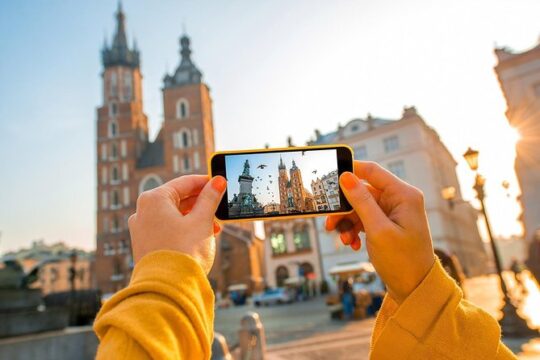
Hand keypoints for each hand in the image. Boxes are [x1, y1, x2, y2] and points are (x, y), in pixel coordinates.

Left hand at [128, 175, 226, 273]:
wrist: (168, 289)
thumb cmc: (184, 252)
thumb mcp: (202, 221)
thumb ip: (210, 198)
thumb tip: (218, 181)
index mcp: (154, 199)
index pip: (184, 183)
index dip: (205, 182)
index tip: (220, 184)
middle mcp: (143, 211)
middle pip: (177, 199)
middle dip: (201, 203)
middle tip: (219, 206)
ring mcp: (142, 229)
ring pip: (173, 215)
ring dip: (195, 217)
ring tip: (214, 226)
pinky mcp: (145, 245)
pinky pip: (167, 228)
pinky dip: (184, 229)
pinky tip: (201, 236)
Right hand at [326, 161, 434, 302]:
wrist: (415, 289)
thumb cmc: (403, 261)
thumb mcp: (378, 230)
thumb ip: (361, 201)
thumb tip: (346, 177)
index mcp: (404, 195)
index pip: (372, 171)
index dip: (349, 170)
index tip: (327, 177)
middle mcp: (399, 199)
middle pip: (362, 192)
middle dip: (344, 208)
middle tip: (330, 222)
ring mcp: (393, 212)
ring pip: (359, 207)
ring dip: (347, 222)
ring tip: (344, 239)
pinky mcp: (387, 224)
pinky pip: (364, 219)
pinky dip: (354, 230)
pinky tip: (353, 244)